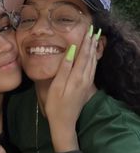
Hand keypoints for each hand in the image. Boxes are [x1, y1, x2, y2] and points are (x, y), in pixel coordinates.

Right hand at [45, 30, 97, 151]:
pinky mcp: (87, 87)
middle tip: (93, 30)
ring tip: (95, 39)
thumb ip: (64, 68)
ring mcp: (87, 83)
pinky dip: (94, 59)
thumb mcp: (56, 86)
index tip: (88, 30)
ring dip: (94, 50)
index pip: (83, 55)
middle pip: (90, 57)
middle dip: (92, 43)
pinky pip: (93, 69)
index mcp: (77, 77)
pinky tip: (93, 56)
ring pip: (93, 63)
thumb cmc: (55, 105)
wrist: (64, 122)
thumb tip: (71, 50)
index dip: (86, 42)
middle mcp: (85, 79)